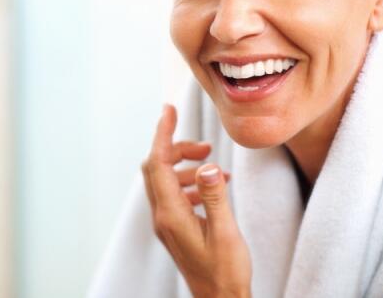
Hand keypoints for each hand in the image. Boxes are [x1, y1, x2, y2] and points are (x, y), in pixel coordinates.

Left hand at [141, 105, 251, 297]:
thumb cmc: (226, 272)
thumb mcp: (226, 232)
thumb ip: (215, 195)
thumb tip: (206, 165)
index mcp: (170, 214)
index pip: (158, 163)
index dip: (163, 133)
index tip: (169, 110)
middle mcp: (162, 217)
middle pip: (156, 168)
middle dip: (176, 148)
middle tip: (204, 144)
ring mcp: (167, 224)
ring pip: (165, 180)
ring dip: (185, 165)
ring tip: (212, 162)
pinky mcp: (175, 229)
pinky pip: (175, 195)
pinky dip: (190, 182)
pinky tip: (214, 186)